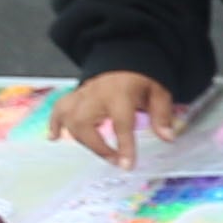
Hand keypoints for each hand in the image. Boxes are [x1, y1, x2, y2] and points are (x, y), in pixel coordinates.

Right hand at [51, 70, 181, 168]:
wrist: (123, 57)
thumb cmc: (140, 77)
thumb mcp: (158, 92)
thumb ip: (162, 114)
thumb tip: (168, 137)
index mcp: (119, 93)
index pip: (120, 123)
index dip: (124, 146)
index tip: (126, 166)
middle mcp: (95, 94)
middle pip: (84, 123)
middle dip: (98, 147)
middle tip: (116, 160)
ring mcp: (82, 95)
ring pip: (69, 119)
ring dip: (82, 140)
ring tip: (101, 152)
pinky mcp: (74, 96)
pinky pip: (58, 109)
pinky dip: (54, 123)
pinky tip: (54, 137)